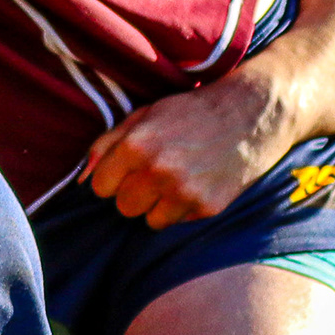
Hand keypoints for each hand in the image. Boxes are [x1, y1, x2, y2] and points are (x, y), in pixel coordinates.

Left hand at [81, 67, 298, 225]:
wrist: (252, 113)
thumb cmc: (191, 112)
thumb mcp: (143, 116)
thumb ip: (106, 145)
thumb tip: (82, 179)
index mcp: (136, 147)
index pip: (100, 187)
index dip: (113, 178)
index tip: (127, 170)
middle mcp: (158, 172)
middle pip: (123, 207)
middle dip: (133, 193)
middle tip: (154, 175)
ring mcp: (185, 192)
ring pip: (150, 220)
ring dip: (158, 205)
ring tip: (176, 180)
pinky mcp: (209, 207)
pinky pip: (179, 222)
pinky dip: (184, 209)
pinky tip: (197, 184)